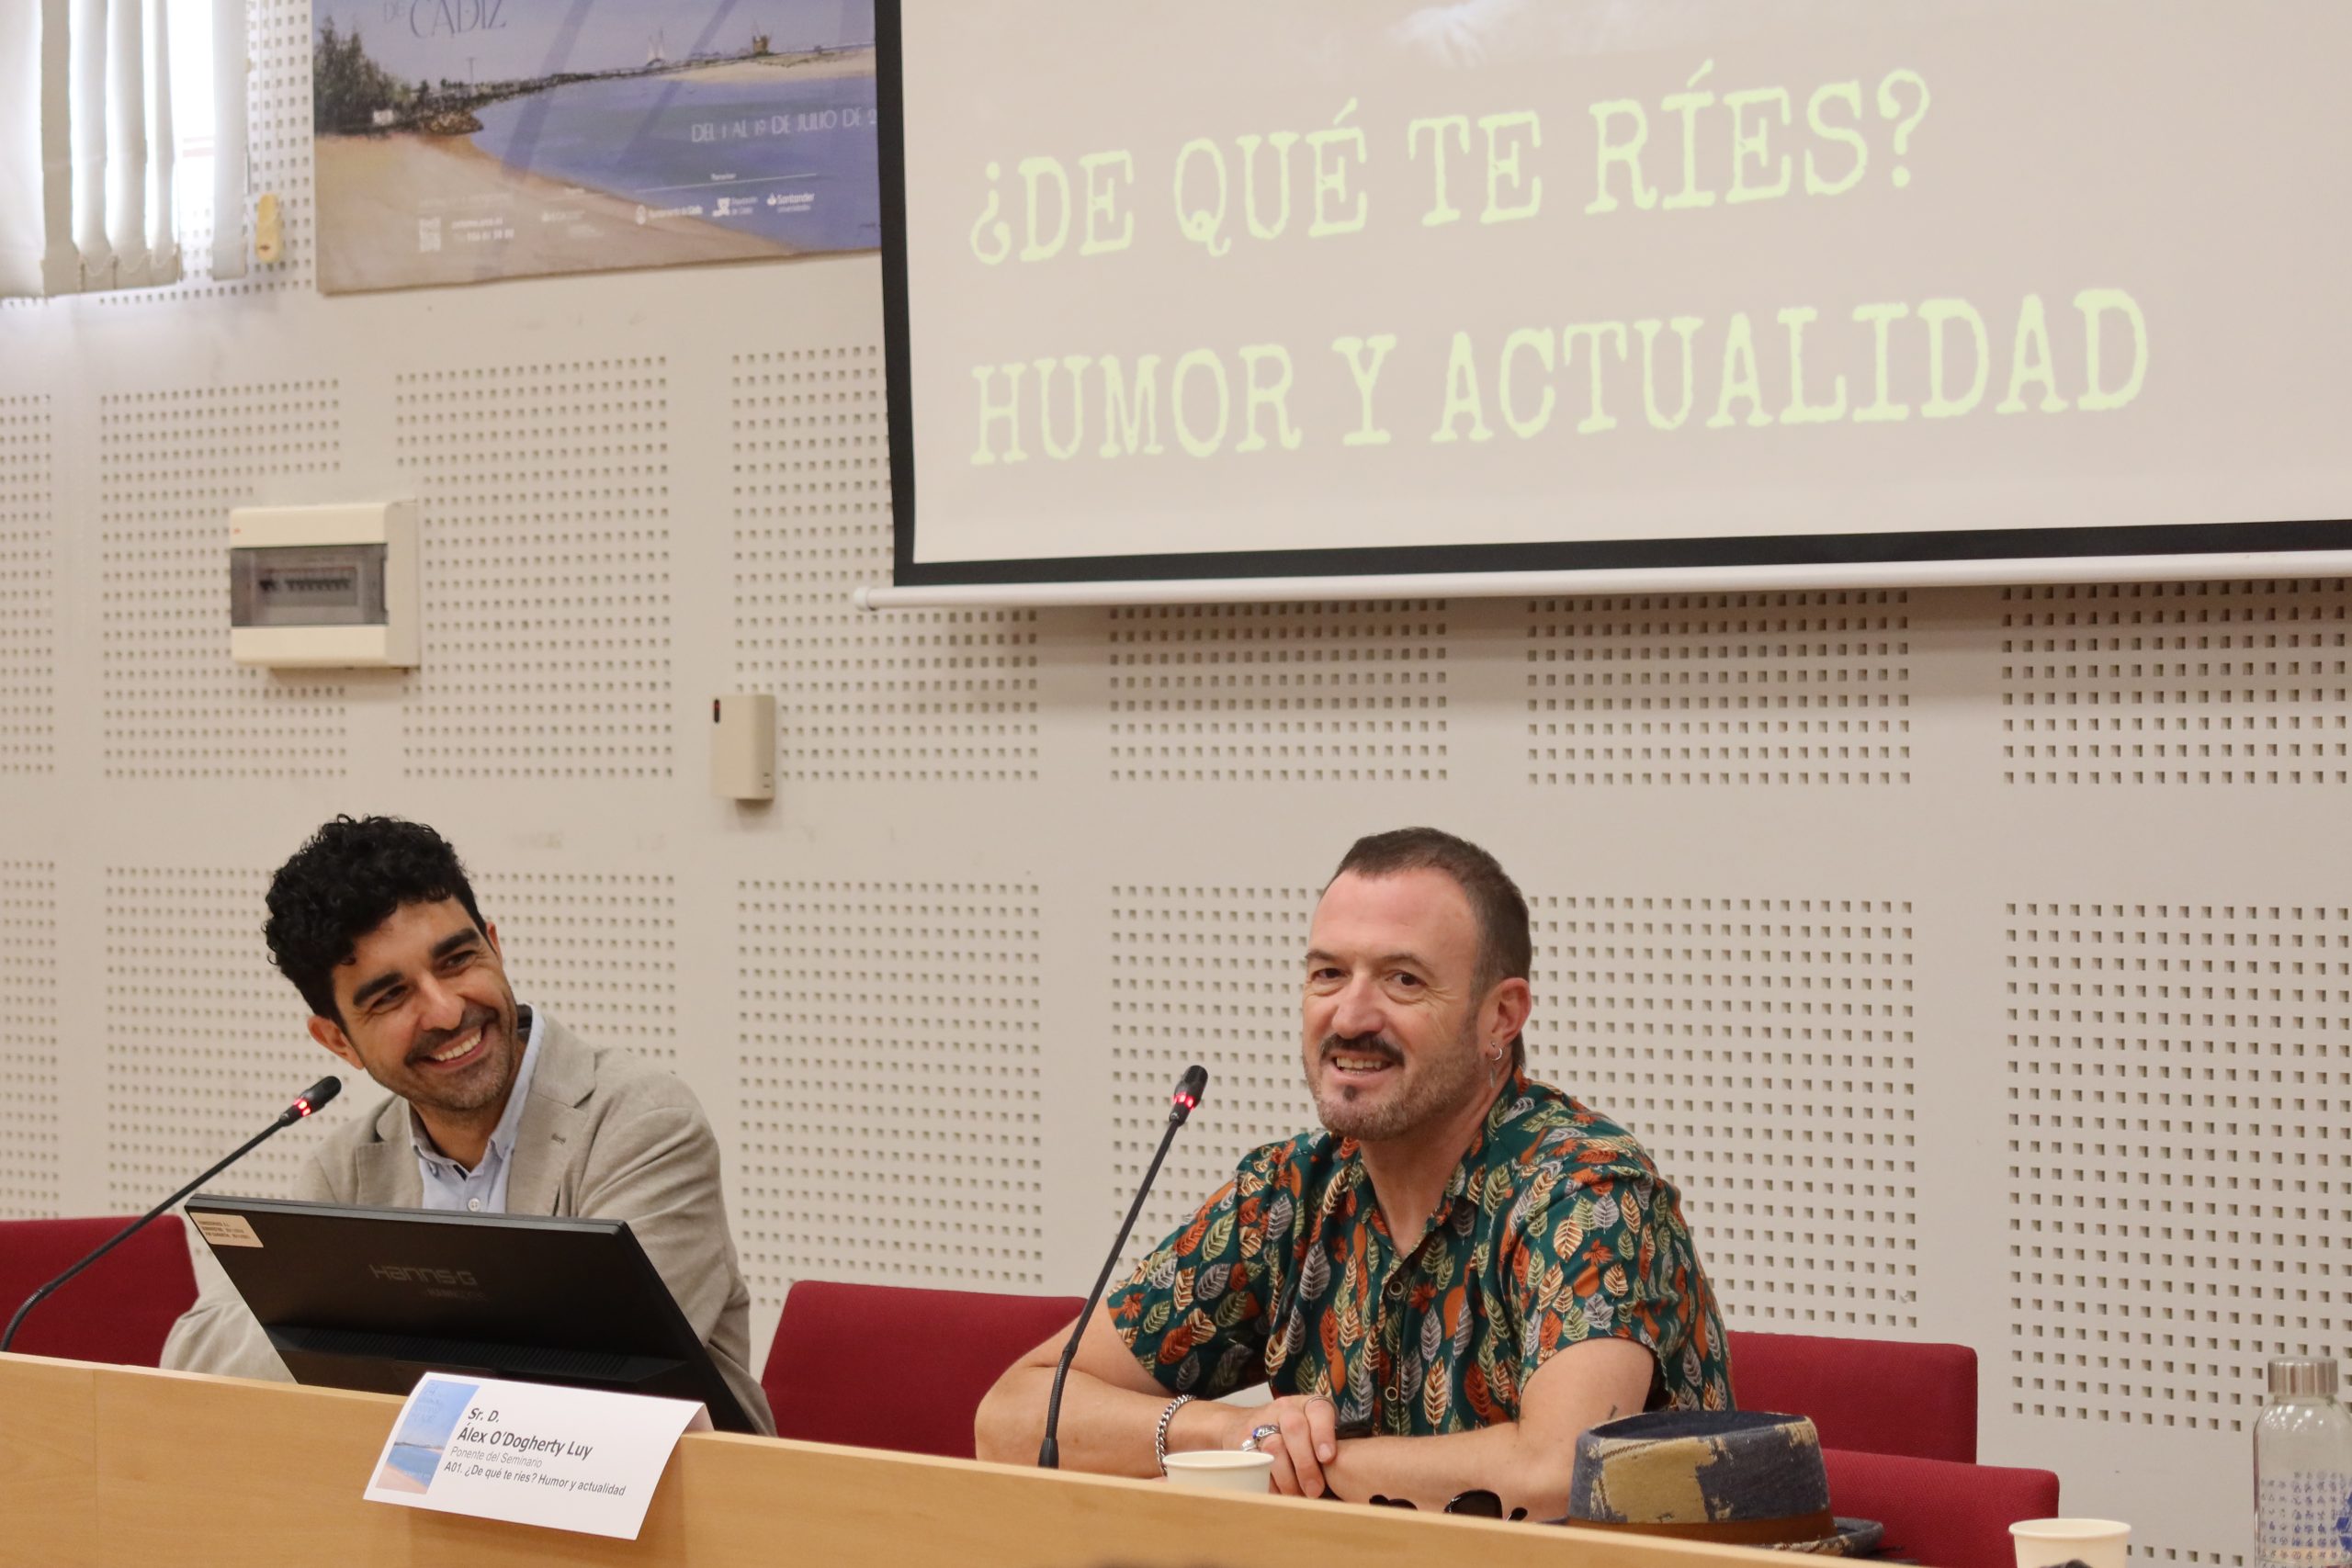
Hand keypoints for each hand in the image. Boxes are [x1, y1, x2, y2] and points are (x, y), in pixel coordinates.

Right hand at [1225, 1393, 1339, 1497]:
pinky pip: (1255, 1461)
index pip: (1319, 1410)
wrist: (1242, 1425)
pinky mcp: (1243, 1441)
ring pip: (1274, 1446)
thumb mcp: (1312, 1432)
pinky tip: (1279, 1493)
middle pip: (1295, 1428)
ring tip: (1297, 1495)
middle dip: (1305, 1463)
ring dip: (1287, 1477)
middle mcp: (1285, 1410)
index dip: (1323, 1433)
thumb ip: (1327, 1448)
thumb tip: (1350, 1479)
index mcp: (1307, 1406)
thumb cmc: (1292, 1437)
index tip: (1327, 1458)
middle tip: (1314, 1490)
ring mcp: (1262, 1423)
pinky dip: (1269, 1481)